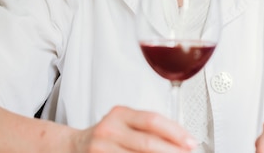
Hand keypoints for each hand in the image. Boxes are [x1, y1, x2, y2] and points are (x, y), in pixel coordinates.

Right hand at [73, 106, 196, 151]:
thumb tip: (181, 140)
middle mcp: (109, 129)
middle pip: (147, 142)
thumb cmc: (107, 135)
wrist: (72, 147)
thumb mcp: (125, 123)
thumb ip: (149, 129)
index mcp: (120, 114)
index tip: (190, 142)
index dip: (175, 132)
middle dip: (172, 151)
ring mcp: (101, 148)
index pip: (153, 120)